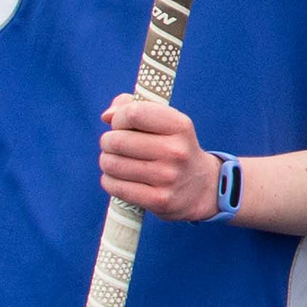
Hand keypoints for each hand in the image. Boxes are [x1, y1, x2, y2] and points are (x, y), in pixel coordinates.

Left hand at [99, 96, 220, 221]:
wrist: (200, 187)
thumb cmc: (173, 147)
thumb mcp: (165, 122)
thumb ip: (133, 106)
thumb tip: (107, 116)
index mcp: (180, 126)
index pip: (133, 113)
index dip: (118, 118)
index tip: (120, 125)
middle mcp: (176, 151)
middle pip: (117, 140)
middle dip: (108, 141)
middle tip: (113, 145)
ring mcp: (167, 177)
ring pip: (112, 164)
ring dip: (106, 161)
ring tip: (115, 162)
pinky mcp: (158, 200)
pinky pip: (115, 186)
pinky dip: (109, 181)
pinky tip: (118, 179)